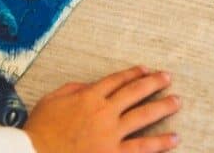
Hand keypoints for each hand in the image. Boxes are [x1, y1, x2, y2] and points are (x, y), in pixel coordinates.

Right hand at [23, 66, 179, 152]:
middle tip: (167, 78)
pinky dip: (160, 143)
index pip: (116, 80)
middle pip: (134, 93)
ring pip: (143, 116)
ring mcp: (111, 133)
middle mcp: (104, 111)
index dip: (132, 73)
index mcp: (88, 96)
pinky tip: (174, 138)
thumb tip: (88, 85)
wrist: (36, 152)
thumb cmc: (40, 130)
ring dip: (162, 107)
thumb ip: (72, 90)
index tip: (145, 69)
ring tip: (177, 102)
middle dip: (153, 83)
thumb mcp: (51, 100)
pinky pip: (141, 148)